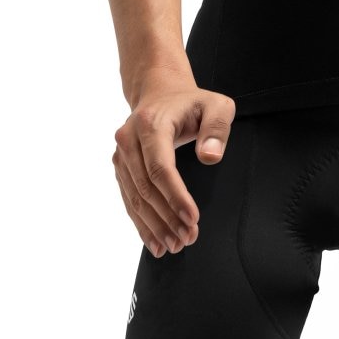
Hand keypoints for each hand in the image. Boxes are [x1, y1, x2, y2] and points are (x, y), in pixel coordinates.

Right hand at [112, 72, 235, 258]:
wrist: (160, 92)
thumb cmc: (192, 102)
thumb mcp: (216, 105)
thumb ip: (217, 128)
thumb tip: (210, 156)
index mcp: (151, 124)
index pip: (160, 168)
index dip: (175, 196)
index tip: (192, 219)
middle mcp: (129, 139)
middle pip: (146, 187)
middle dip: (167, 218)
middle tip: (187, 239)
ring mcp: (121, 154)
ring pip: (135, 198)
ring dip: (154, 226)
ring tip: (174, 246)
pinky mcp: (121, 166)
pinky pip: (129, 198)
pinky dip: (141, 223)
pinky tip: (154, 242)